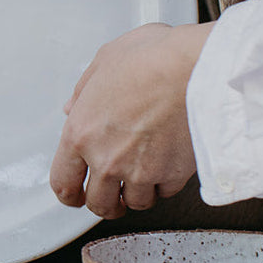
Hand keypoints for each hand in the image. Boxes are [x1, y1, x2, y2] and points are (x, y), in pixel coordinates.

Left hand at [50, 22, 212, 218]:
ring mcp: (141, 171)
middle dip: (104, 202)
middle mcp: (107, 159)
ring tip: (142, 178)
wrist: (199, 68)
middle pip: (99, 203)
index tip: (74, 196)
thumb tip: (75, 105)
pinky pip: (166, 192)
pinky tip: (167, 166)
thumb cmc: (154, 59)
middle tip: (111, 195)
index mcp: (81, 134)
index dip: (68, 194)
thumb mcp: (104, 62)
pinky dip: (165, 184)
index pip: (63, 182)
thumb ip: (83, 90)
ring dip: (137, 193)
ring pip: (135, 202)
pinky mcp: (174, 175)